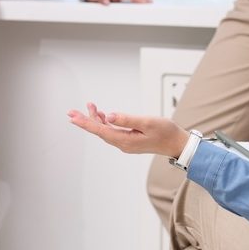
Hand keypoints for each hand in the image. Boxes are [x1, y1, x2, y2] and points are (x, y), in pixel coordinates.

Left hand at [67, 101, 188, 157]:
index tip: (73, 117)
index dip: (85, 123)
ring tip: (89, 106)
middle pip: (99, 131)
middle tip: (71, 112)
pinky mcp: (129, 140)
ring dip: (95, 119)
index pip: (100, 131)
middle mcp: (123, 144)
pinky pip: (112, 131)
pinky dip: (105, 122)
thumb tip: (109, 116)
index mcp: (125, 140)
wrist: (177, 143)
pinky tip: (102, 115)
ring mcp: (125, 142)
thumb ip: (127, 119)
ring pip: (105, 131)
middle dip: (85, 121)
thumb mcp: (147, 122)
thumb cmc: (166, 132)